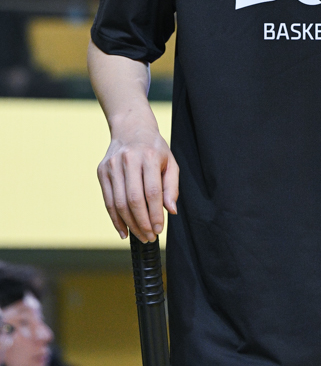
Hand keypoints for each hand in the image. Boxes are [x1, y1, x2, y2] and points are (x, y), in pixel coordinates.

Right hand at [97, 120, 178, 242]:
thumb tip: (170, 211)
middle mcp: (129, 159)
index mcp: (149, 156)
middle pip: (133, 200)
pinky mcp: (102, 171)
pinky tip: (124, 230)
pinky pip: (108, 201)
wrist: (131, 128)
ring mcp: (112, 165)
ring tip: (140, 235)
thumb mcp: (170, 162)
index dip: (155, 214)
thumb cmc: (154, 148)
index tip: (159, 229)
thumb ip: (172, 187)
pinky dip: (115, 219)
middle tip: (149, 237)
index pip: (152, 192)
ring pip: (119, 203)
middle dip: (142, 223)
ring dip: (130, 224)